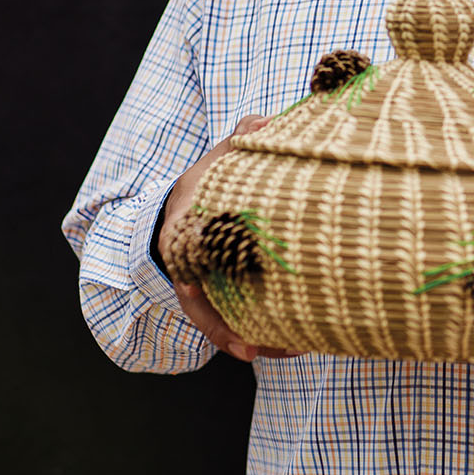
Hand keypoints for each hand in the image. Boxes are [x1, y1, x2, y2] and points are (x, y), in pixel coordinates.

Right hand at [164, 115, 306, 362]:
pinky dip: (257, 332)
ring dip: (255, 340)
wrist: (188, 196)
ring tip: (293, 351)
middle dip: (236, 333)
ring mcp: (200, 281)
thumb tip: (269, 123)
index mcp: (180, 233)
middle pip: (205, 310)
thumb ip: (243, 137)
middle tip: (274, 348)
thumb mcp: (219, 157)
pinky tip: (291, 343)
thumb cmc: (210, 176)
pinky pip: (234, 316)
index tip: (215, 311)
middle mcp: (184, 265)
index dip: (204, 301)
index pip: (186, 271)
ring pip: (222, 321)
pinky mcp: (219, 289)